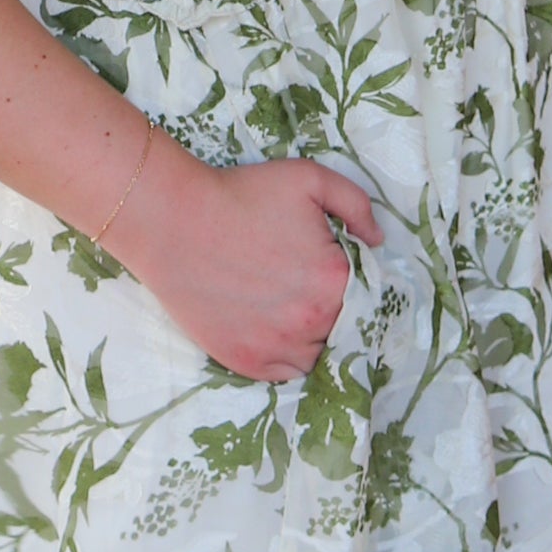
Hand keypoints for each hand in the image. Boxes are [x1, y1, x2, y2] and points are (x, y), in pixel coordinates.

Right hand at [113, 144, 379, 380]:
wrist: (173, 221)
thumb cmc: (241, 196)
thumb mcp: (308, 178)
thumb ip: (356, 205)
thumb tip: (377, 240)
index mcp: (334, 279)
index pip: (368, 294)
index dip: (352, 281)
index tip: (334, 270)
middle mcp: (312, 321)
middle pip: (345, 327)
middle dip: (335, 308)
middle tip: (308, 287)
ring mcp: (278, 347)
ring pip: (320, 355)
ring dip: (315, 337)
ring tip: (292, 310)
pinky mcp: (247, 362)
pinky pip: (287, 373)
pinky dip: (289, 357)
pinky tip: (277, 331)